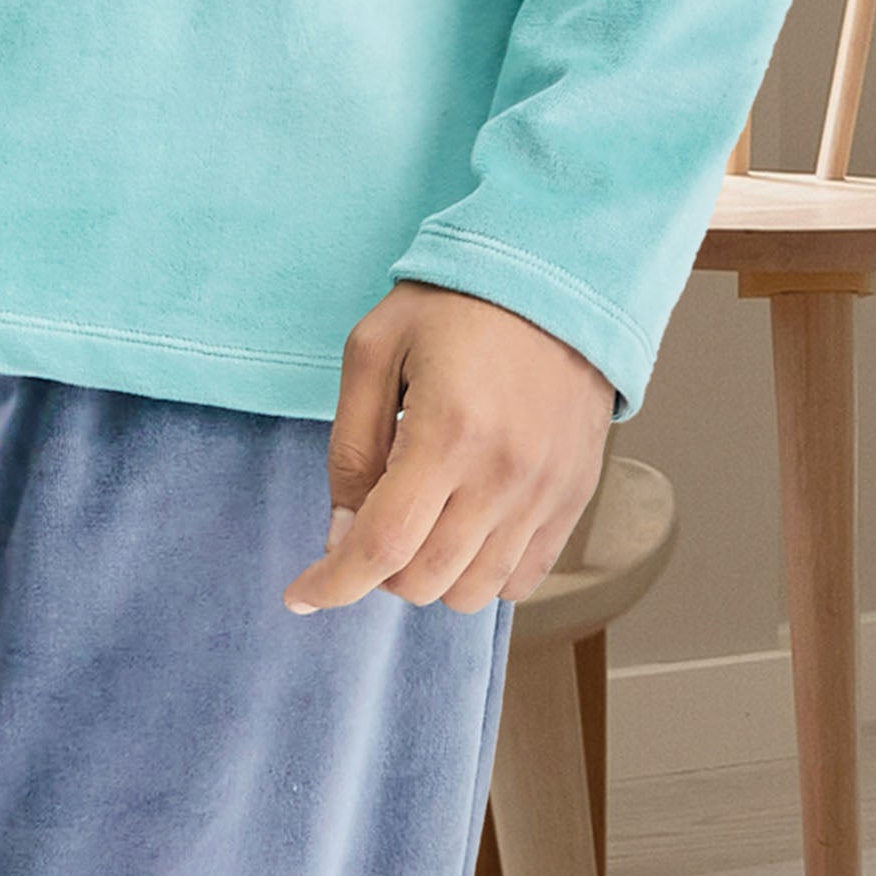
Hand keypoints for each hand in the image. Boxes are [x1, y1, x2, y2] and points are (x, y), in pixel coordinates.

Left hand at [285, 281, 614, 617]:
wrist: (560, 279)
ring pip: (472, 593)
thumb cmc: (459, 304)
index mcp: (447, 433)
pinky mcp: (574, 498)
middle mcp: (504, 475)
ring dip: (430, 574)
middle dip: (378, 569)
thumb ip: (351, 447)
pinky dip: (481, 571)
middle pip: (423, 581)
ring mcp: (546, 493)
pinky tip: (465, 525)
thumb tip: (342, 533)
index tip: (300, 595)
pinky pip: (521, 581)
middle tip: (371, 519)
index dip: (332, 584)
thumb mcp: (374, 350)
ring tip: (423, 517)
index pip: (382, 547)